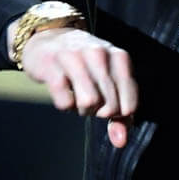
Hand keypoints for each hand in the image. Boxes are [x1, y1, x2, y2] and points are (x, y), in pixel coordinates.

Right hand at [17, 25, 137, 146]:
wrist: (48, 38)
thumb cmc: (85, 66)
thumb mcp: (108, 82)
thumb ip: (120, 113)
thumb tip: (120, 142)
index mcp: (119, 57)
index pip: (130, 102)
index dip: (120, 114)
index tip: (110, 107)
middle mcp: (99, 54)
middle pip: (110, 106)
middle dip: (100, 112)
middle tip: (92, 102)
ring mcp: (74, 58)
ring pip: (89, 102)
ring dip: (83, 109)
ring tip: (79, 99)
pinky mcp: (51, 66)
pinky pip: (64, 101)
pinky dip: (65, 105)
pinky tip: (64, 92)